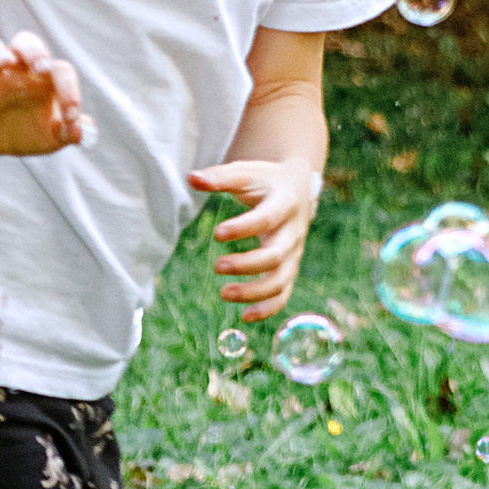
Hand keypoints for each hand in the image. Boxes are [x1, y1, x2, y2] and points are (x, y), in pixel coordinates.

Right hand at [0, 28, 92, 159]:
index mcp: (43, 81)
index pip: (61, 71)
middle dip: (34, 50)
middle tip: (41, 67)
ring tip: (5, 62)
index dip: (70, 91)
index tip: (71, 118)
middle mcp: (17, 73)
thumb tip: (82, 132)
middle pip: (25, 42)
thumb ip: (67, 133)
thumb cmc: (30, 133)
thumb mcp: (51, 138)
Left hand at [189, 146, 325, 317]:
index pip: (266, 219)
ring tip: (223, 293)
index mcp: (285, 203)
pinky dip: (267, 309)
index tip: (216, 234)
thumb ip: (220, 177)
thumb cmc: (265, 180)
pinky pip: (283, 294)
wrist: (297, 187)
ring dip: (254, 292)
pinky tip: (244, 316)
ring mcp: (293, 253)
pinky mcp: (289, 268)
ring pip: (281, 280)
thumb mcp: (246, 173)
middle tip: (217, 267)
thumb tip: (191, 177)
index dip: (243, 228)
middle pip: (275, 256)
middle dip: (247, 265)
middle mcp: (293, 232)